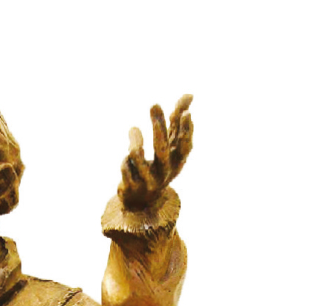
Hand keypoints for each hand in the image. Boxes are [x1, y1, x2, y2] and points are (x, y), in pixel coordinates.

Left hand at [118, 97, 192, 212]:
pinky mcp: (131, 186)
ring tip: (133, 130)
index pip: (184, 147)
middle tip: (154, 104)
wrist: (140, 201)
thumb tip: (190, 95)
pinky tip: (127, 161)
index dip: (186, 132)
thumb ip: (177, 119)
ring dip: (135, 138)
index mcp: (176, 162)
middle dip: (158, 126)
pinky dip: (125, 159)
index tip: (186, 113)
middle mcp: (165, 172)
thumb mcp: (170, 145)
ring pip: (136, 154)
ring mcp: (147, 180)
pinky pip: (125, 163)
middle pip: (160, 148)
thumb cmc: (158, 165)